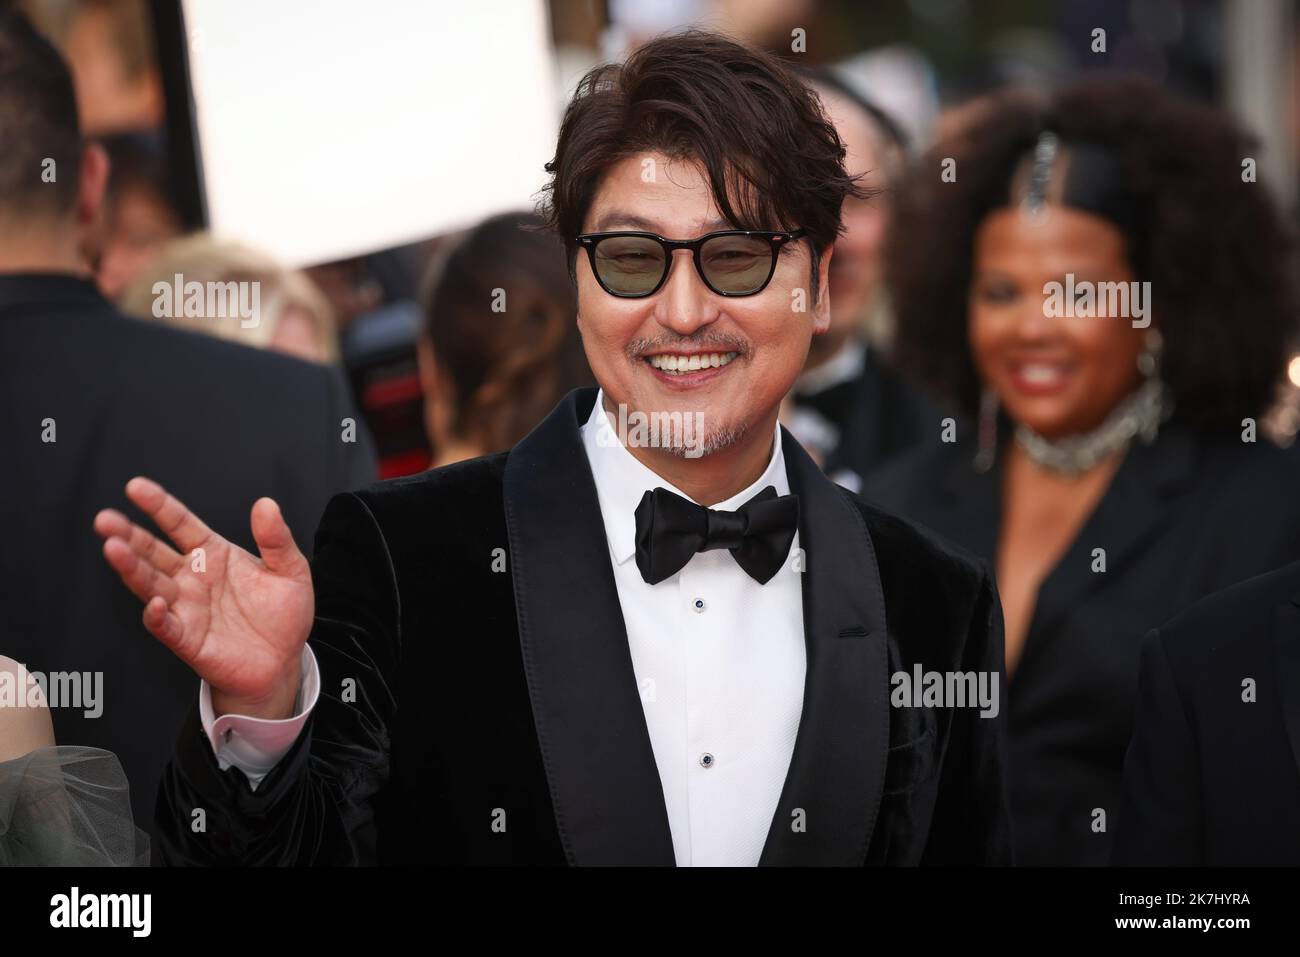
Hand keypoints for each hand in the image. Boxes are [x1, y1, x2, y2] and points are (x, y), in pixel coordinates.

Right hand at [94, 478, 313, 719]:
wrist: (283, 662)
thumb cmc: (282, 615)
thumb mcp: (290, 570)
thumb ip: (276, 539)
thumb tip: (265, 504)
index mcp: (213, 554)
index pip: (180, 524)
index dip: (159, 506)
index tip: (136, 487)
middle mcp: (192, 578)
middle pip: (153, 552)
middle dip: (128, 535)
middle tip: (106, 519)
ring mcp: (186, 608)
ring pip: (151, 585)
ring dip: (132, 569)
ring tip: (113, 549)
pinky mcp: (187, 639)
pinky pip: (166, 626)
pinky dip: (157, 615)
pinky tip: (154, 603)